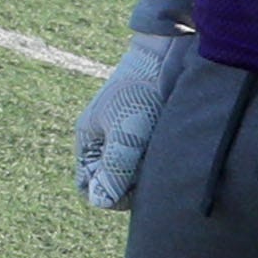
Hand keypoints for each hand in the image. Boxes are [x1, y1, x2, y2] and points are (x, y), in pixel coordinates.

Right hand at [77, 38, 180, 211]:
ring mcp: (127, 136)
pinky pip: (149, 160)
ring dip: (145, 173)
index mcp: (89, 138)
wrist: (169, 55)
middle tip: (149, 171)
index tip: (130, 188)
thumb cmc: (141, 91)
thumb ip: (114, 169)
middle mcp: (105, 140)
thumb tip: (101, 203)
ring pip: (133, 173)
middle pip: (113, 182)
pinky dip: (157, 160)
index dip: (107, 193)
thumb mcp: (126, 133)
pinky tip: (168, 148)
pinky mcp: (148, 132)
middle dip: (130, 185)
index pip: (88, 185)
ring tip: (160, 154)